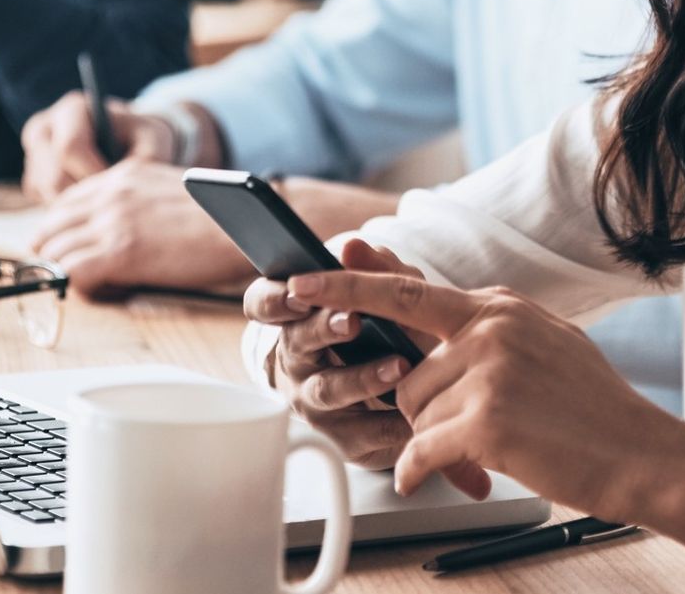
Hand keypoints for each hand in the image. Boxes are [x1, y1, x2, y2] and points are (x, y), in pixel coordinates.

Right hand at [20, 90, 172, 201]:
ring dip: (76, 208)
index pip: (70, 148)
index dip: (94, 175)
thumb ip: (146, 158)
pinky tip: (90, 202)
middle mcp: (44, 129)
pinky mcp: (31, 179)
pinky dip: (67, 211)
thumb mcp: (154, 140)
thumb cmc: (141, 138)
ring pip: (46, 194)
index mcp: (72, 111)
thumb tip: (124, 184)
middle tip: (112, 204)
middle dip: (84, 198)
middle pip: (53, 177)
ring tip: (104, 202)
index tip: (118, 189)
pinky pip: (43, 204)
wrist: (127, 143)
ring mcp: (32, 156)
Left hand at [30, 159, 251, 296]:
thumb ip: (134, 202)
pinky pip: (72, 273)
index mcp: (122, 175)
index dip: (58, 230)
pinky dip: (79, 287)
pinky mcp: (120, 252)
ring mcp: (113, 221)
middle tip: (62, 274)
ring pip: (55, 251)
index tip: (63, 249)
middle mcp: (111, 193)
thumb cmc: (221, 219)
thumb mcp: (167, 192)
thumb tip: (113, 228)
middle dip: (50, 252)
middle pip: (49, 226)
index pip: (63, 202)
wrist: (248, 228)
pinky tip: (102, 291)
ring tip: (86, 286)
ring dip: (64, 272)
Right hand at [244, 239, 487, 489]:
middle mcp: (298, 360)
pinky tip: (420, 412)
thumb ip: (375, 268)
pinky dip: (394, 421)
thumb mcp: (387, 293)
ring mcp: (316, 403)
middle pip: (298, 344)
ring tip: (398, 366)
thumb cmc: (385, 327)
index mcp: (296, 317)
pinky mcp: (345, 439)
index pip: (264, 304)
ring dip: (362, 377)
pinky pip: (365, 433)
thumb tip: (353, 246)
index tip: (297, 291)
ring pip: (329, 391)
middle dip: (323, 330)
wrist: (408, 385)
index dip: (274, 299)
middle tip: (351, 320)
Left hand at [282, 266, 677, 521]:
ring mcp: (486, 370)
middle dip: (414, 402)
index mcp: (498, 306)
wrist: (642, 453)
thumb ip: (484, 330)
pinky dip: (420, 471)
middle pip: (405, 366)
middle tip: (446, 416)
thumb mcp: (542, 344)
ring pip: (412, 411)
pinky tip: (433, 476)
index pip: (408, 287)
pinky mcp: (485, 420)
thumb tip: (429, 332)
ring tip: (491, 444)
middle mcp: (489, 327)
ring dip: (436, 438)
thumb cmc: (593, 409)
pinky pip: (421, 450)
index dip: (350, 284)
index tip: (305, 279)